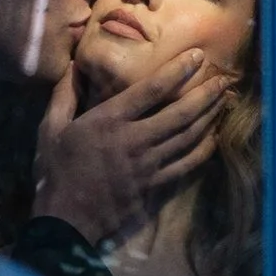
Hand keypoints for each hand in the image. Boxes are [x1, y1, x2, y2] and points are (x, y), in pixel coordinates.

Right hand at [30, 49, 227, 247]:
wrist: (64, 219)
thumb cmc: (55, 171)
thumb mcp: (50, 128)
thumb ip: (64, 94)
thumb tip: (72, 64)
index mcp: (109, 121)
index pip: (151, 90)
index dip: (178, 71)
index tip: (197, 56)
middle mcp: (134, 140)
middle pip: (180, 113)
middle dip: (205, 94)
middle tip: (224, 78)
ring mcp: (147, 165)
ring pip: (187, 137)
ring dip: (209, 118)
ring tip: (225, 101)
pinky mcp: (153, 185)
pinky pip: (185, 164)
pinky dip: (203, 150)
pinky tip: (214, 138)